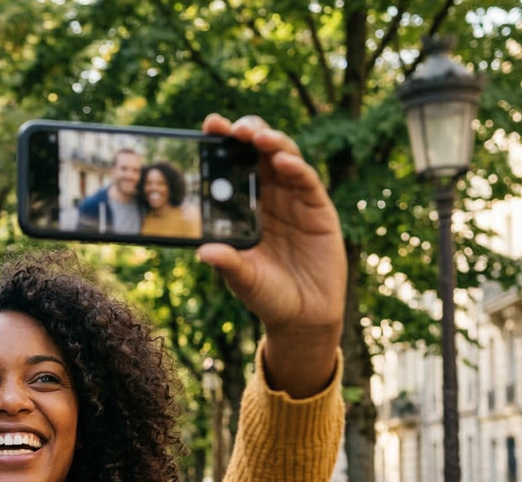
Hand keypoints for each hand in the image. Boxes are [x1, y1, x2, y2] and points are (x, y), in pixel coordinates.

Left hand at [197, 114, 345, 395]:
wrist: (303, 316)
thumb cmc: (267, 294)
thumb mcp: (242, 279)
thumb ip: (227, 263)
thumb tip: (204, 252)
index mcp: (243, 207)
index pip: (230, 167)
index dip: (222, 144)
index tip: (208, 126)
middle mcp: (268, 197)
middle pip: (258, 153)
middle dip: (245, 134)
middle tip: (230, 127)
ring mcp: (294, 200)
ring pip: (284, 157)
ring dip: (271, 142)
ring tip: (255, 136)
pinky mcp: (318, 209)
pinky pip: (306, 181)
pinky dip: (296, 167)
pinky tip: (283, 161)